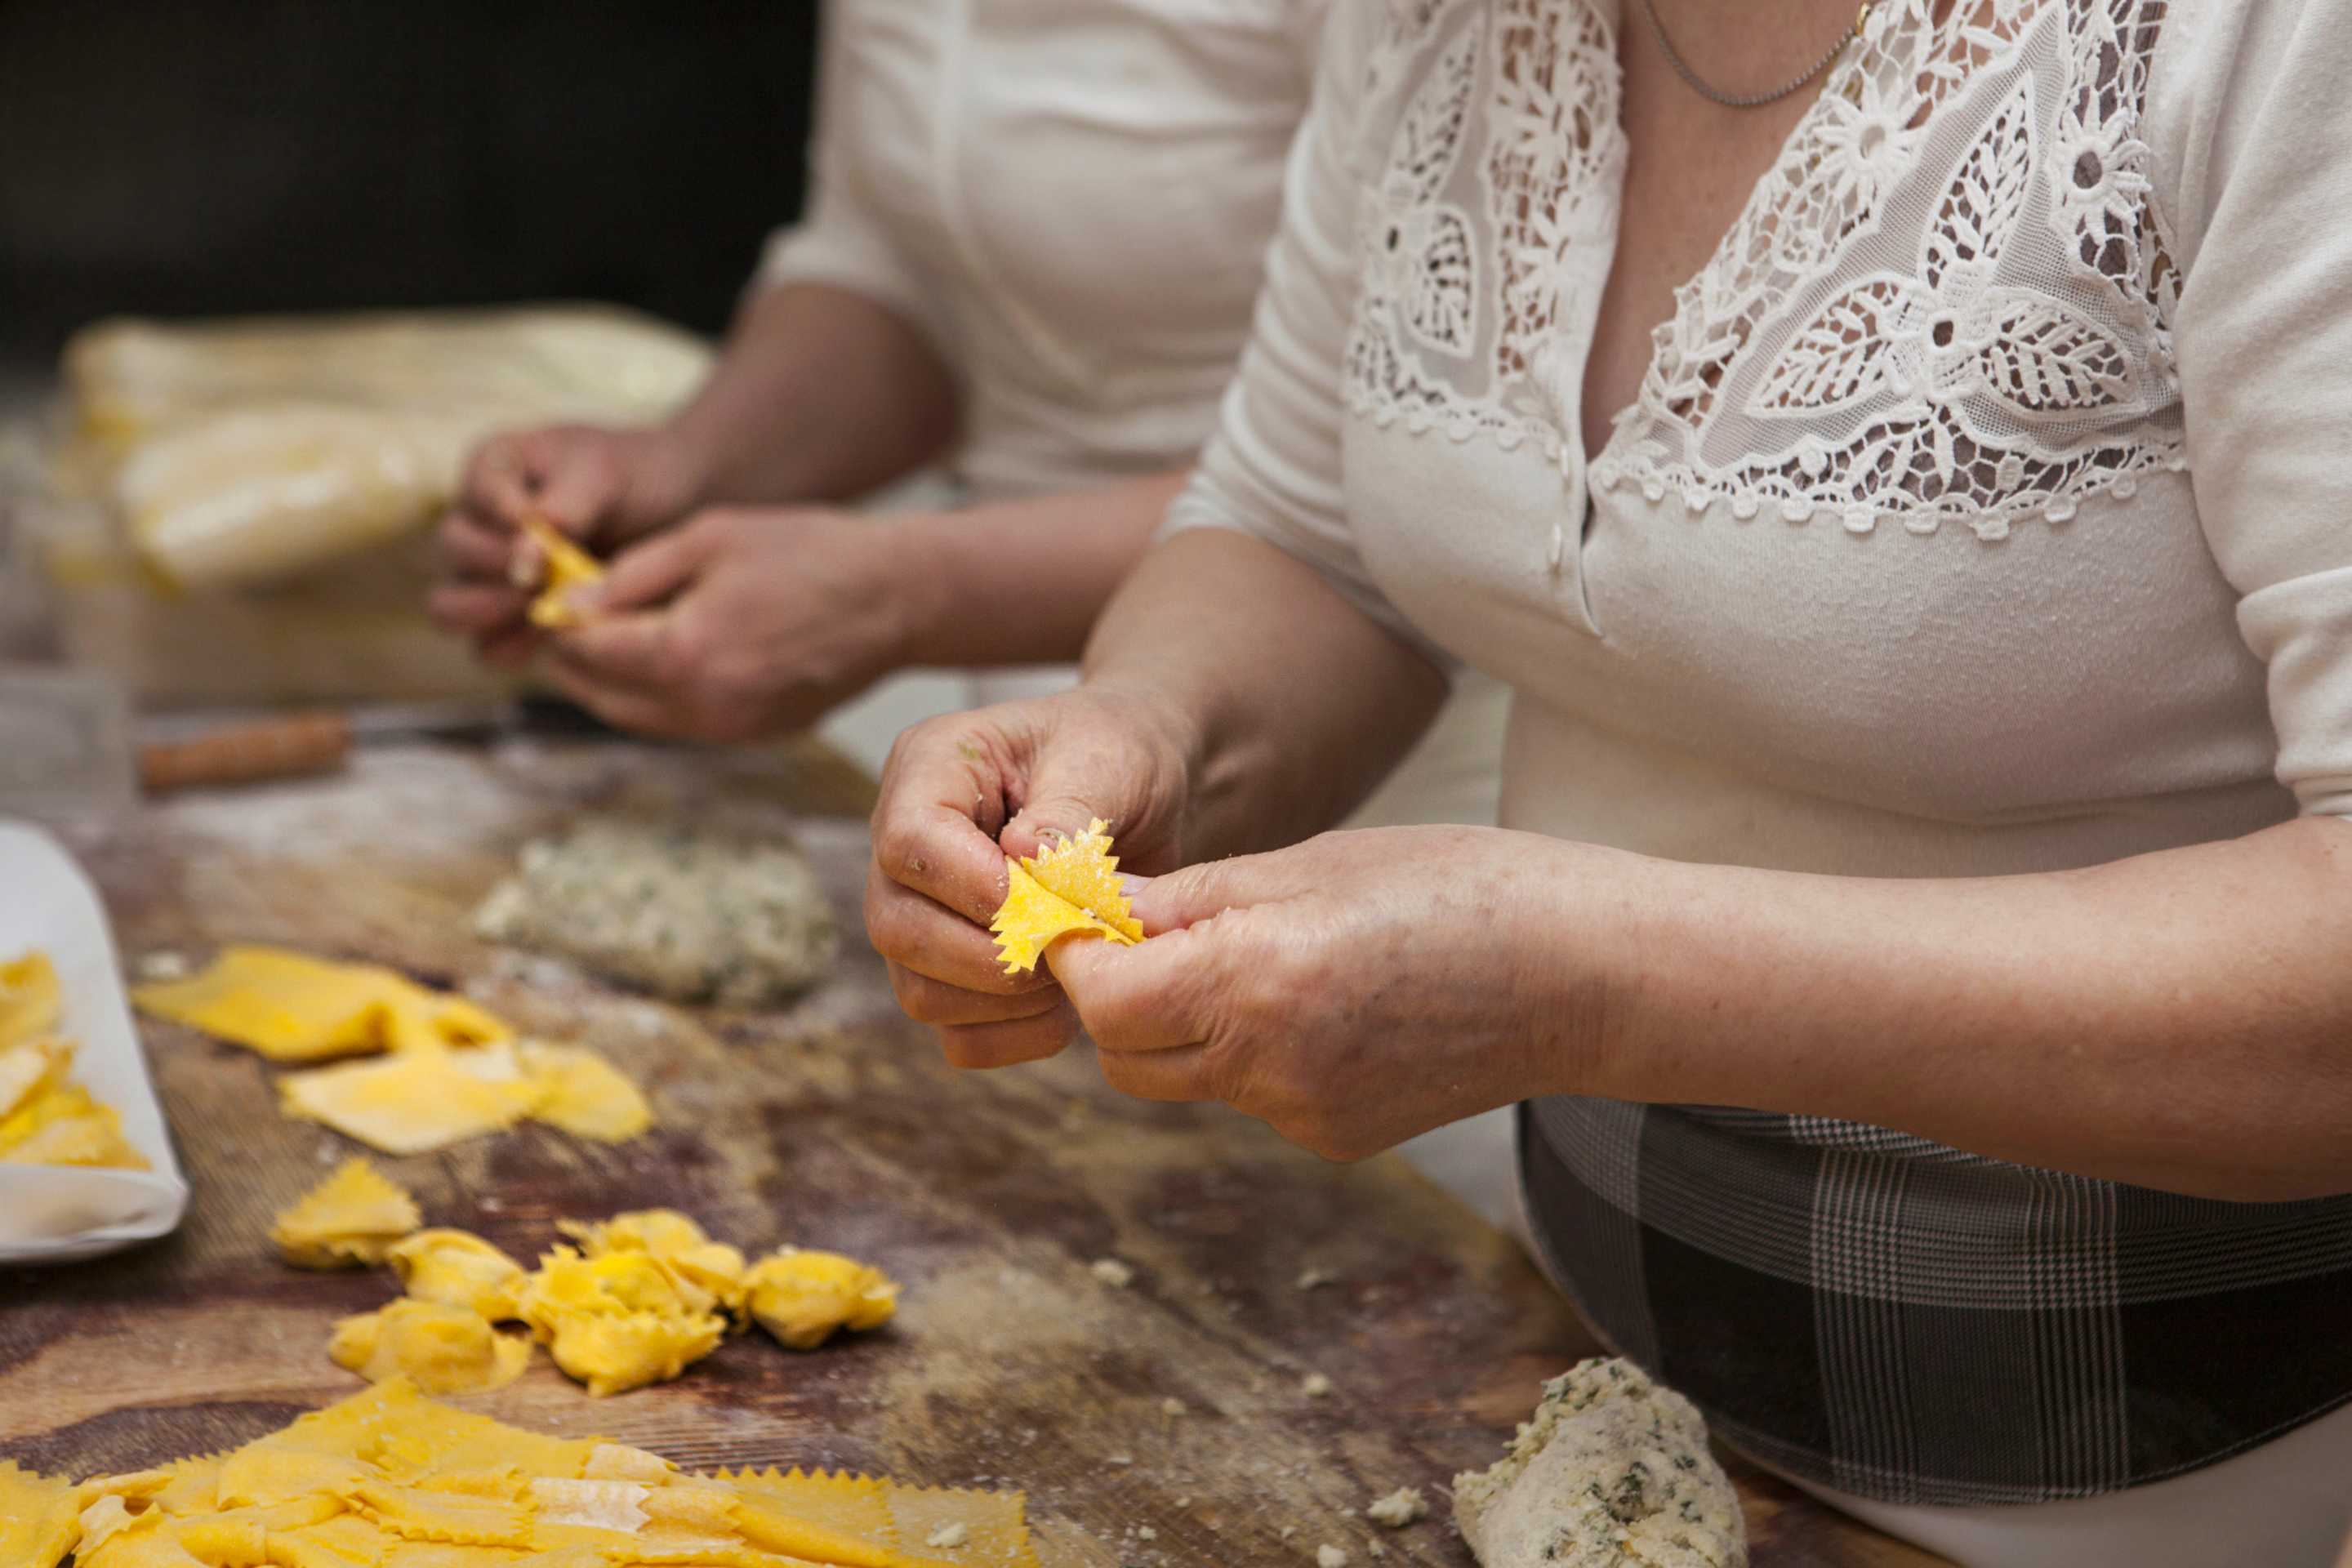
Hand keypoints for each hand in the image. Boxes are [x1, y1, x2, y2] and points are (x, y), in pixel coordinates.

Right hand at [427, 423, 706, 667]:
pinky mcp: (508, 619)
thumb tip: (523, 556)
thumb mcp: (604, 474)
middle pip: (455, 549)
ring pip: (449, 605)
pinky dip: (510, 648)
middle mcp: (478, 519)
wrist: (672, 511)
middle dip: (499, 567)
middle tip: (545, 580)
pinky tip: (547, 642)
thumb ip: (564, 507)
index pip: (476, 495)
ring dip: (488, 614)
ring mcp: (485, 573)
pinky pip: (485, 646)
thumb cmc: (635, 477)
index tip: (549, 540)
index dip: (508, 524)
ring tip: (538, 611)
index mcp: (494, 469)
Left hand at [537, 507, 924, 742]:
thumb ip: (629, 575)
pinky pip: (681, 723)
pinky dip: (658, 695)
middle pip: (600, 696)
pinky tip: (669, 654)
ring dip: (612, 682)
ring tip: (613, 636)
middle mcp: (702, 706)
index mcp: (683, 652)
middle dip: (574, 658)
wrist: (896, 598)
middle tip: (571, 619)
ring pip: (636, 717)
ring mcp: (731, 729)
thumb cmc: (807, 553)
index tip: (554, 593)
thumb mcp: (707, 538)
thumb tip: (566, 603)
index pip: (583, 649)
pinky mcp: (755, 736)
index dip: (558, 621)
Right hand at [864, 687, 1201, 1069]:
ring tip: (1075, 972)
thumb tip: (1024, 859)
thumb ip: (1068, 812)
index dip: (970, 885)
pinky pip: (958, 1034)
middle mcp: (906, 847)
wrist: (1145, 792)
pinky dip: (1014, 1035)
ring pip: (919, 991)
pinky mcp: (951, 972)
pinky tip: (1066, 1005)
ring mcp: (922, 914)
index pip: (908, 841)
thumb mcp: (1107, 760)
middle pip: (896, 926)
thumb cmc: (1118, 755)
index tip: (1045, 901)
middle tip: (1066, 947)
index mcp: (930, 769)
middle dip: (987, 955)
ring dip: (1004, 1001)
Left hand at [1049, 826, 1597, 1159]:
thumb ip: (1192, 899)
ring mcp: (1304, 1115)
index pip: (1101, 999)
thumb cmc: (1454, 887)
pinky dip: (1252, 1051)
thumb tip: (1098, 908)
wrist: (1579, 973)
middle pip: (1124, 1053)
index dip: (1078, 955)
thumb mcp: (1308, 863)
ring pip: (1186, 1075)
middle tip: (1152, 930)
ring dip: (1183, 1023)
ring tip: (1256, 956)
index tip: (1084, 913)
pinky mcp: (1336, 1138)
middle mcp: (1268, 1067)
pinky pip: (1252, 1094)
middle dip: (1118, 996)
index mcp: (1254, 983)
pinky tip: (1324, 1002)